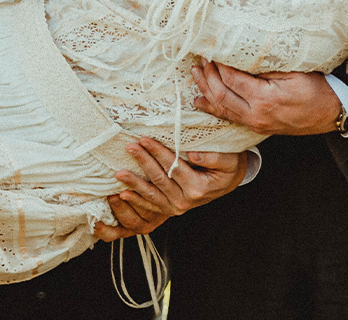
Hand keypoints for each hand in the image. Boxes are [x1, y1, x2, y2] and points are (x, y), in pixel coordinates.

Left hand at [93, 137, 249, 241]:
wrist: (228, 181)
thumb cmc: (227, 165)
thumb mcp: (228, 159)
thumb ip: (214, 157)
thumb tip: (192, 155)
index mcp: (198, 188)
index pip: (173, 167)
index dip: (158, 152)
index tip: (144, 139)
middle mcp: (186, 201)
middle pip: (159, 179)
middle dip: (143, 162)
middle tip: (129, 147)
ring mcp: (177, 207)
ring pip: (151, 195)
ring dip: (134, 183)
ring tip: (119, 173)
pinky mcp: (170, 210)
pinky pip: (151, 206)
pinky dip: (136, 200)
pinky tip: (122, 193)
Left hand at [191, 60, 340, 135]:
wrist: (332, 114)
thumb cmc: (317, 89)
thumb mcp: (293, 72)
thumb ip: (264, 66)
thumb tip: (238, 56)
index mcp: (264, 99)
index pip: (231, 79)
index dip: (217, 64)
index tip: (210, 49)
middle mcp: (256, 115)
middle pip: (221, 95)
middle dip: (207, 76)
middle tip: (200, 60)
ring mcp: (255, 124)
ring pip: (222, 108)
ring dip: (206, 90)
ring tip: (195, 74)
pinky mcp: (257, 127)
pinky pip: (229, 118)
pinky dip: (213, 108)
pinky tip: (200, 102)